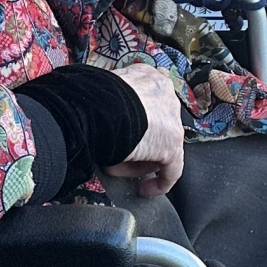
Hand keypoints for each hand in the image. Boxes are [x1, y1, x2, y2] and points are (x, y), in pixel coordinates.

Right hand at [102, 60, 185, 198]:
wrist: (101, 106)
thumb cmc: (94, 99)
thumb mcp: (103, 95)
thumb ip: (110, 104)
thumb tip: (102, 122)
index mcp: (147, 77)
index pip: (146, 103)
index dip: (132, 123)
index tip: (122, 134)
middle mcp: (164, 95)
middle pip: (154, 125)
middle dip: (136, 142)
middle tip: (117, 153)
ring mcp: (172, 120)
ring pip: (159, 146)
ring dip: (137, 160)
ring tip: (115, 166)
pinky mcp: (172, 145)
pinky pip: (171, 169)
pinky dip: (159, 181)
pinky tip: (145, 190)